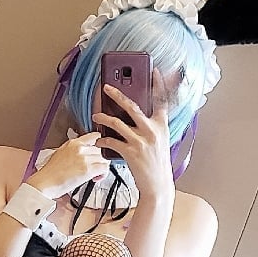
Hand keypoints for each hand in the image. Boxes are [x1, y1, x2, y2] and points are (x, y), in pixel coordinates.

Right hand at [26, 130, 110, 198]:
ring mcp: (84, 158)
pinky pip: (104, 168)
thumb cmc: (50, 172)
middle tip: (97, 166)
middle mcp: (80, 148)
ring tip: (95, 174)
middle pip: (102, 149)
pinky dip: (103, 174)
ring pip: (105, 158)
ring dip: (103, 167)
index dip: (101, 144)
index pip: (95, 136)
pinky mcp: (87, 169)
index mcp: (73, 142)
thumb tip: (84, 152)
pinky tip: (95, 178)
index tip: (101, 151)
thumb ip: (74, 149)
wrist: (45, 182)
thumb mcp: (61, 153)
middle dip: (101, 158)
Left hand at [92, 66, 175, 203]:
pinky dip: (103, 140)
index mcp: (161, 125)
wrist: (158, 185)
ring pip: (118, 123)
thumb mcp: (160, 142)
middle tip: (106, 87)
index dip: (158, 83)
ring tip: (96, 116)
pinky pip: (112, 141)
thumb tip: (137, 116)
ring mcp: (141, 141)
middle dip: (117, 94)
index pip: (162, 100)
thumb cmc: (158, 164)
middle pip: (132, 106)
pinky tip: (99, 141)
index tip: (154, 70)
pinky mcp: (131, 152)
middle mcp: (152, 130)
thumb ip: (152, 127)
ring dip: (104, 118)